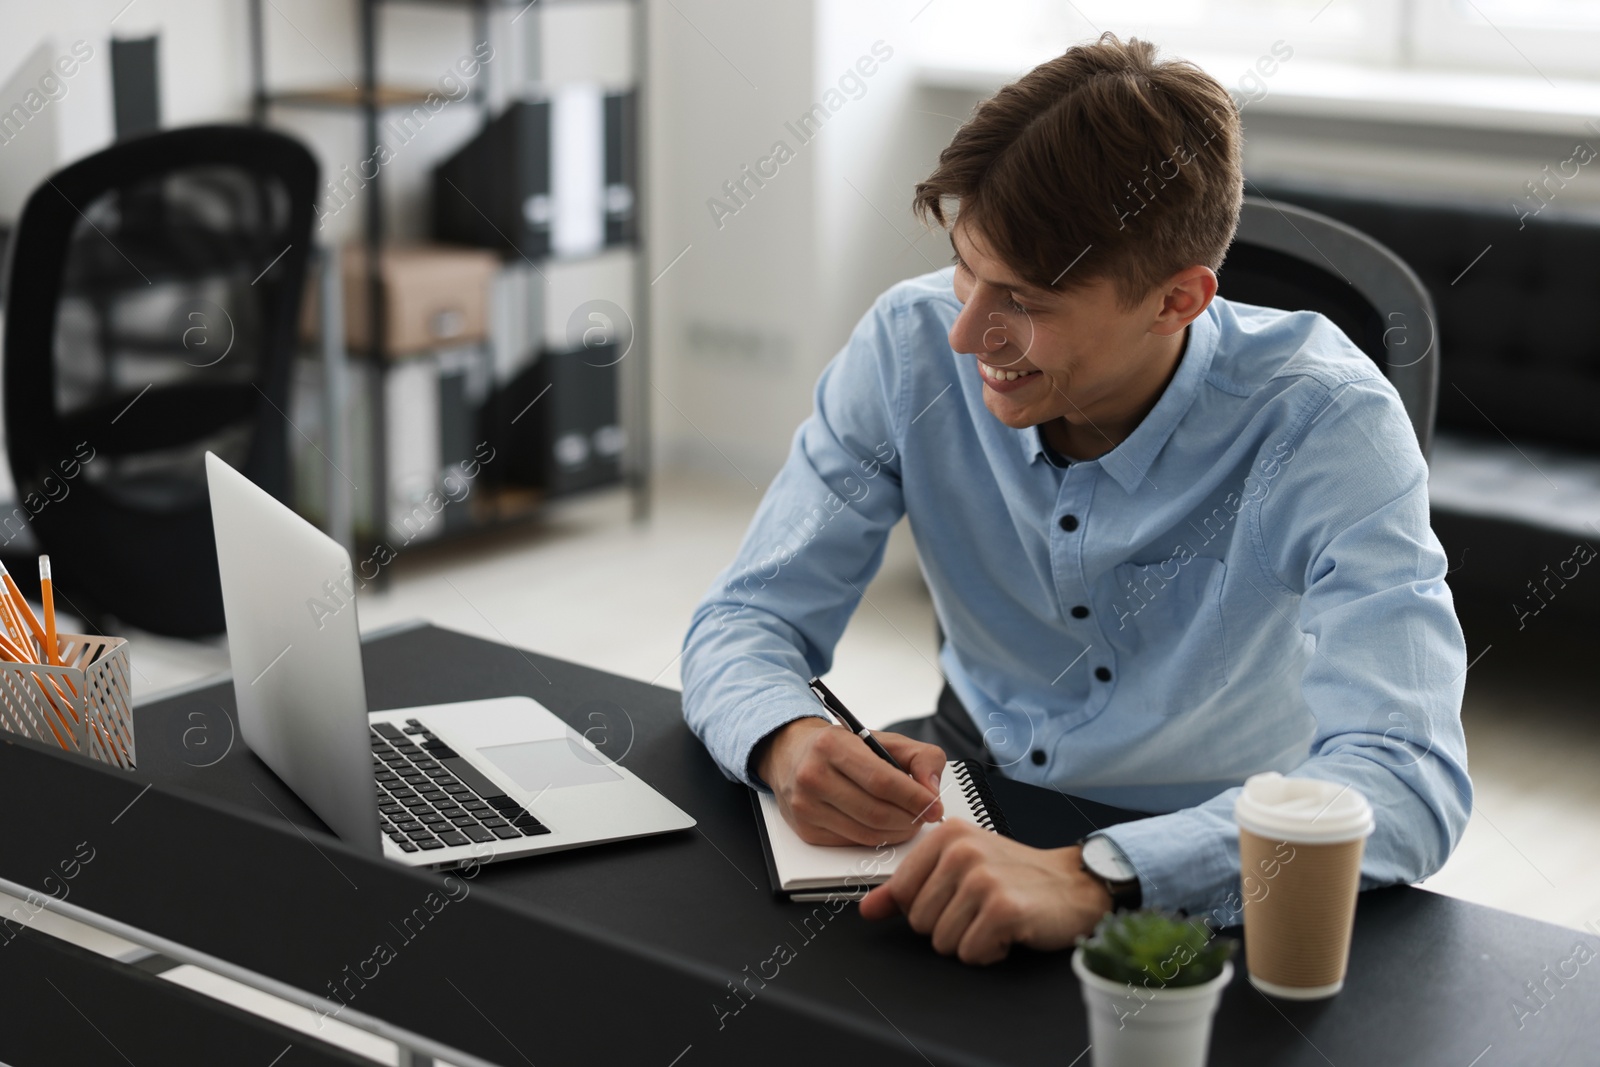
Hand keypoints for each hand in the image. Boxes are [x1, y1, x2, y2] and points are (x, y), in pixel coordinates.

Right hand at [753, 717, 946, 845]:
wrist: (792, 754)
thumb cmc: (841, 748)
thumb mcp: (882, 739)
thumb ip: (920, 757)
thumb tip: (932, 789)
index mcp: (832, 746)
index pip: (882, 781)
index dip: (914, 798)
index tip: (935, 806)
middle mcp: (813, 776)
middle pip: (876, 812)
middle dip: (910, 819)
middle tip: (925, 816)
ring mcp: (806, 807)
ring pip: (867, 833)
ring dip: (897, 832)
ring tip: (909, 821)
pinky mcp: (806, 830)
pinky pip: (853, 842)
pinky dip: (877, 838)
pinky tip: (885, 826)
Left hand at [859, 821, 1113, 964]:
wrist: (1075, 884)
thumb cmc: (1016, 876)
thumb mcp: (958, 869)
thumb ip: (908, 888)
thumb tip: (867, 909)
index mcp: (946, 836)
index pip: (900, 893)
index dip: (926, 907)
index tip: (954, 898)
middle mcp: (961, 851)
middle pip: (919, 922)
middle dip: (949, 927)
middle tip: (981, 909)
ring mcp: (982, 879)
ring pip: (942, 942)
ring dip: (971, 941)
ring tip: (995, 918)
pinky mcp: (1002, 909)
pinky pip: (970, 953)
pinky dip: (990, 952)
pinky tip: (1009, 931)